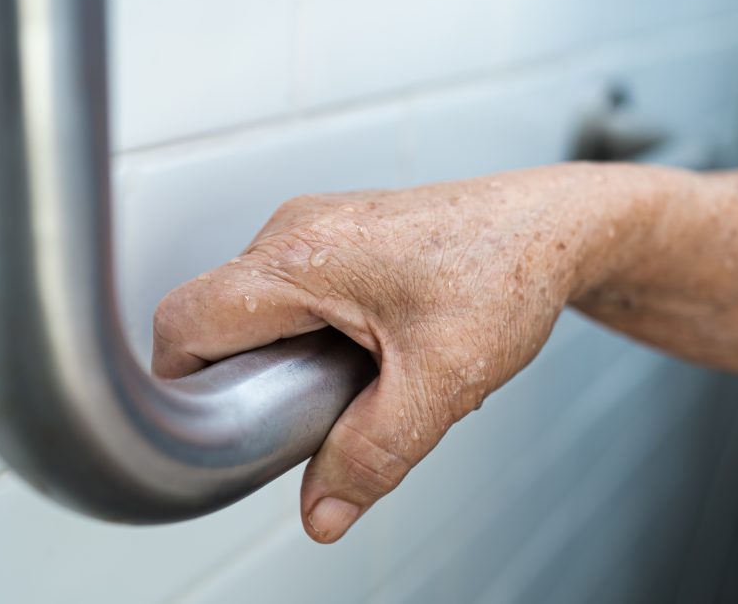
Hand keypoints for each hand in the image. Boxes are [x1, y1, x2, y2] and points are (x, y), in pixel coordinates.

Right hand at [151, 165, 609, 541]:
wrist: (552, 226)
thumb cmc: (507, 271)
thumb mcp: (440, 381)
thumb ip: (373, 453)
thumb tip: (322, 511)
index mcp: (302, 257)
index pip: (185, 323)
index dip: (189, 386)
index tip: (228, 422)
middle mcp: (296, 229)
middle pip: (214, 317)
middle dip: (248, 376)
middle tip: (308, 404)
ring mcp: (316, 224)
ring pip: (255, 305)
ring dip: (285, 353)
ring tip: (354, 372)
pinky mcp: (337, 232)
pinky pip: (291, 289)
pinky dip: (311, 329)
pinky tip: (369, 346)